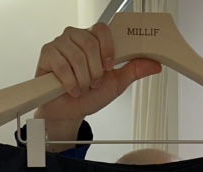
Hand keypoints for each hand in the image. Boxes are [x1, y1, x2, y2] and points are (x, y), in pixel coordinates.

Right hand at [34, 24, 161, 144]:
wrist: (70, 111)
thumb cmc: (89, 95)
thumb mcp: (116, 83)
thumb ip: (133, 70)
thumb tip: (155, 64)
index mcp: (93, 40)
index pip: (101, 30)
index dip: (107, 48)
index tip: (109, 67)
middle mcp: (76, 37)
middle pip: (89, 43)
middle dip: (95, 70)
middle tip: (94, 83)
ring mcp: (60, 44)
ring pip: (77, 56)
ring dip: (83, 79)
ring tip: (82, 87)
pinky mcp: (47, 54)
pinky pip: (62, 65)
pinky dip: (70, 83)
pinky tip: (71, 90)